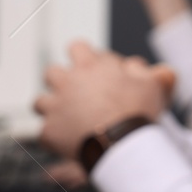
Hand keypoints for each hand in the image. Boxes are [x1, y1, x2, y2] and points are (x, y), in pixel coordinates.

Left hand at [34, 40, 176, 159]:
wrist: (122, 145)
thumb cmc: (138, 111)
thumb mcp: (151, 83)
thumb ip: (141, 69)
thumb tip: (134, 65)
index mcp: (91, 65)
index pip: (77, 47)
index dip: (83, 56)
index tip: (91, 67)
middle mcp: (67, 82)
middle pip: (52, 73)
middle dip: (61, 81)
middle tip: (77, 94)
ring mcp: (55, 107)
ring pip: (40, 102)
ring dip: (51, 108)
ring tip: (68, 120)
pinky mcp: (49, 131)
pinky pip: (43, 133)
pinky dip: (54, 137)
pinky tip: (67, 142)